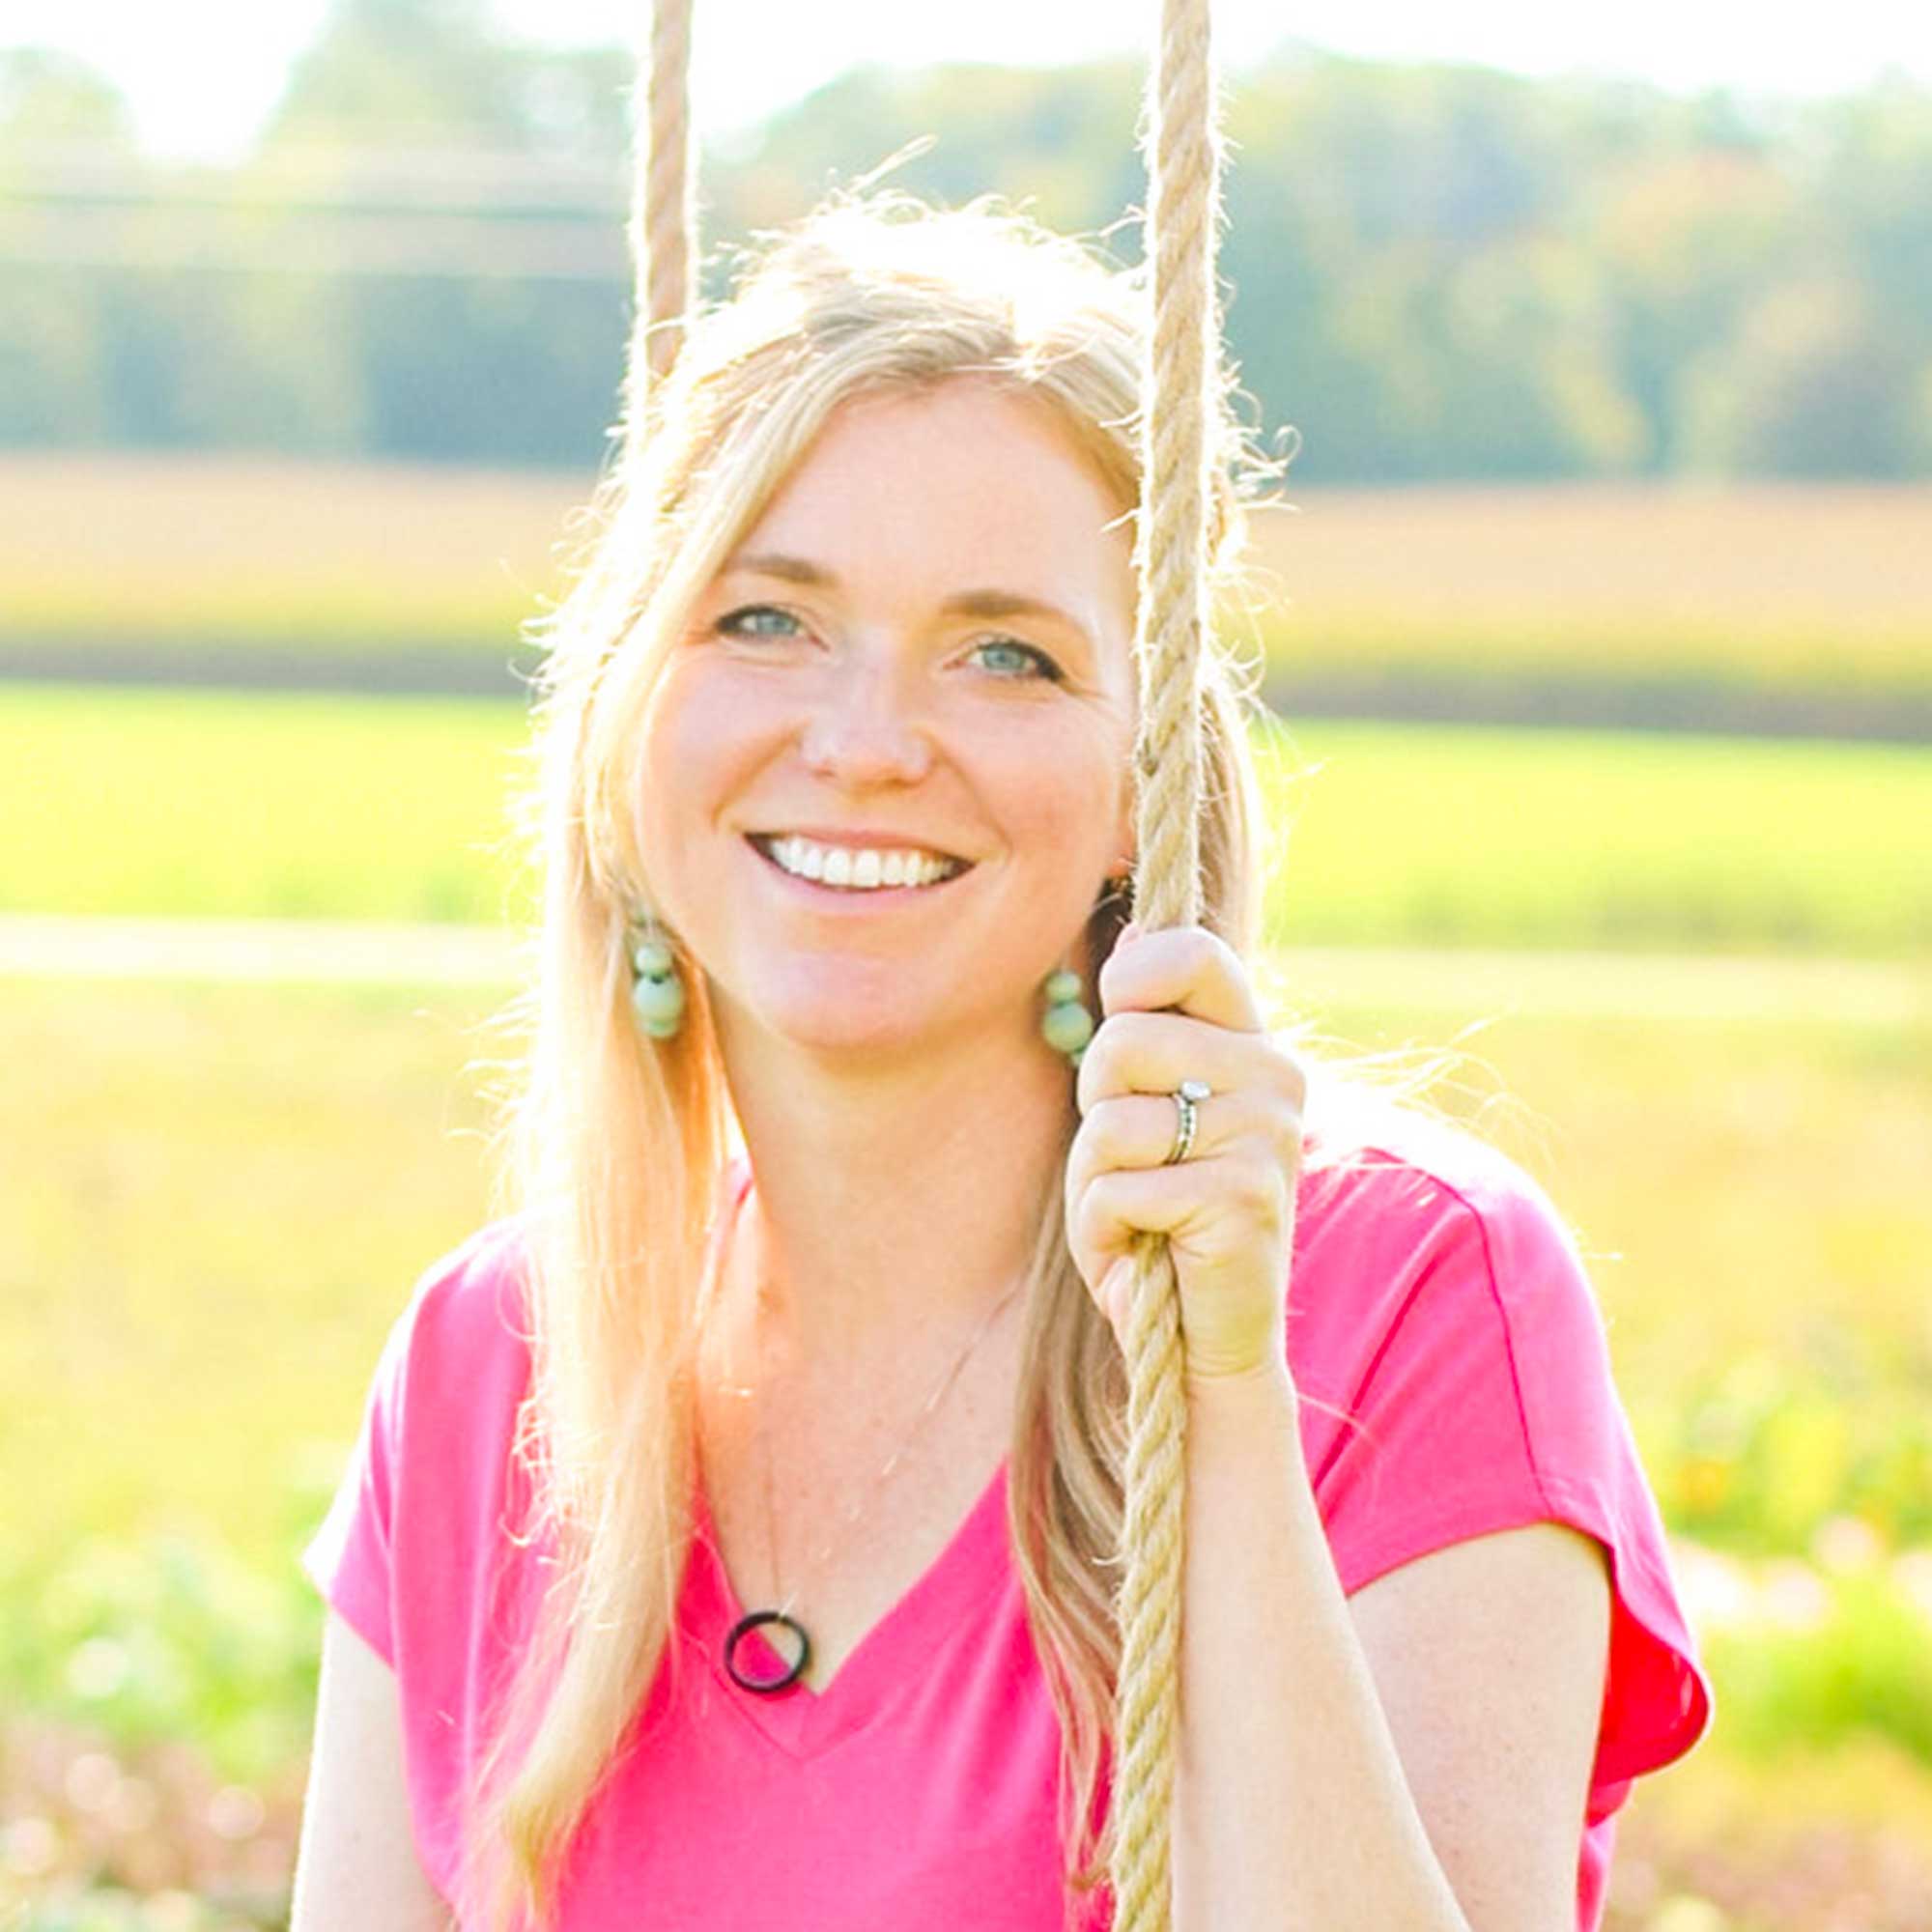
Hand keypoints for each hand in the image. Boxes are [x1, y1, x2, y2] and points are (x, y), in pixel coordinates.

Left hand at [1064, 922, 1306, 1387]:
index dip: (1128, 981)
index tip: (1120, 1037)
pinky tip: (1144, 1252)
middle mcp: (1275, 1076)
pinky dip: (1104, 1230)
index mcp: (1252, 1043)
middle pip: (1121, 1041)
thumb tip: (1132, 931)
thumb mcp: (1146, 1110)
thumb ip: (1143, 1032)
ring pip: (1111, 1119)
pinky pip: (1119, 1188)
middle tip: (1128, 1161)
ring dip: (1093, 1179)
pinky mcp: (1243, 1197)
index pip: (1190, 952)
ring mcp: (1265, 1135)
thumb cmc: (1159, 1218)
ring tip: (1135, 1213)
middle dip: (1094, 1108)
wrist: (1207, 1340)